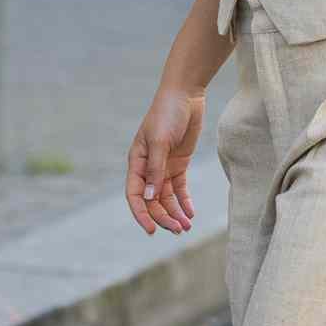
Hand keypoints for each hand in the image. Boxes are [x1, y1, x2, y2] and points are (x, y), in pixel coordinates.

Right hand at [126, 83, 203, 235]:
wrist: (185, 95)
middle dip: (164, 217)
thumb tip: (150, 197)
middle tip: (179, 230)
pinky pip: (180, 188)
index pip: (134, 194)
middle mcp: (148, 168)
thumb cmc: (166, 114)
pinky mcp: (179, 164)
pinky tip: (190, 213)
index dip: (141, 214)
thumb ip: (156, 170)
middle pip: (152, 200)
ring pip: (166, 198)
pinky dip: (184, 202)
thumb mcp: (160, 141)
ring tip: (187, 227)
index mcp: (137, 162)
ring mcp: (164, 167)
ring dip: (175, 213)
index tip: (152, 230)